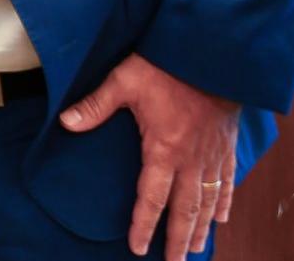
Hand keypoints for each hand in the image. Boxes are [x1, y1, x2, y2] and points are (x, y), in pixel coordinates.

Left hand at [61, 53, 240, 258]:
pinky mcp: (227, 146)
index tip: (137, 247)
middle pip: (185, 210)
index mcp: (164, 149)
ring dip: (202, 227)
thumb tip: (65, 122)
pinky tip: (222, 217)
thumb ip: (96, 105)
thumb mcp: (124, 82)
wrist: (212, 53)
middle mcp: (191, 160)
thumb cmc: (165, 66)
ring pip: (209, 201)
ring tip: (197, 249)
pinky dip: (225, 202)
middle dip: (178, 240)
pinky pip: (228, 181)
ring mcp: (212, 155)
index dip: (143, 224)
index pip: (152, 198)